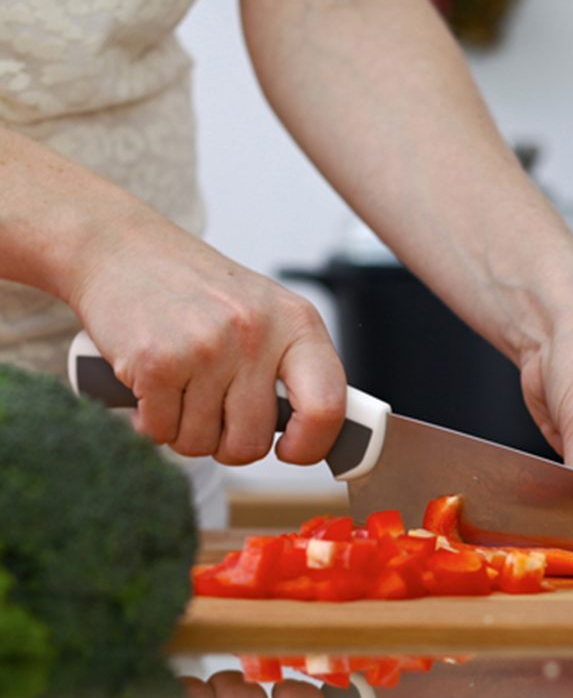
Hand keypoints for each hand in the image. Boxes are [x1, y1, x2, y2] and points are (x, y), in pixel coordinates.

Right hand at [74, 212, 345, 465]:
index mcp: (296, 323)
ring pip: (202, 443)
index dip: (311, 446)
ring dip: (185, 430)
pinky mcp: (155, 361)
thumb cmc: (199, 291)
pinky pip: (160, 431)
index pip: (327, 407)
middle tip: (213, 411)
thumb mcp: (266, 313)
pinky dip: (151, 421)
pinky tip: (151, 387)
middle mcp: (255, 334)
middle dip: (228, 442)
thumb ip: (294, 369)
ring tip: (181, 388)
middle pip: (252, 442)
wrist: (120, 247)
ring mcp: (205, 347)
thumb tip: (317, 436)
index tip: (290, 449)